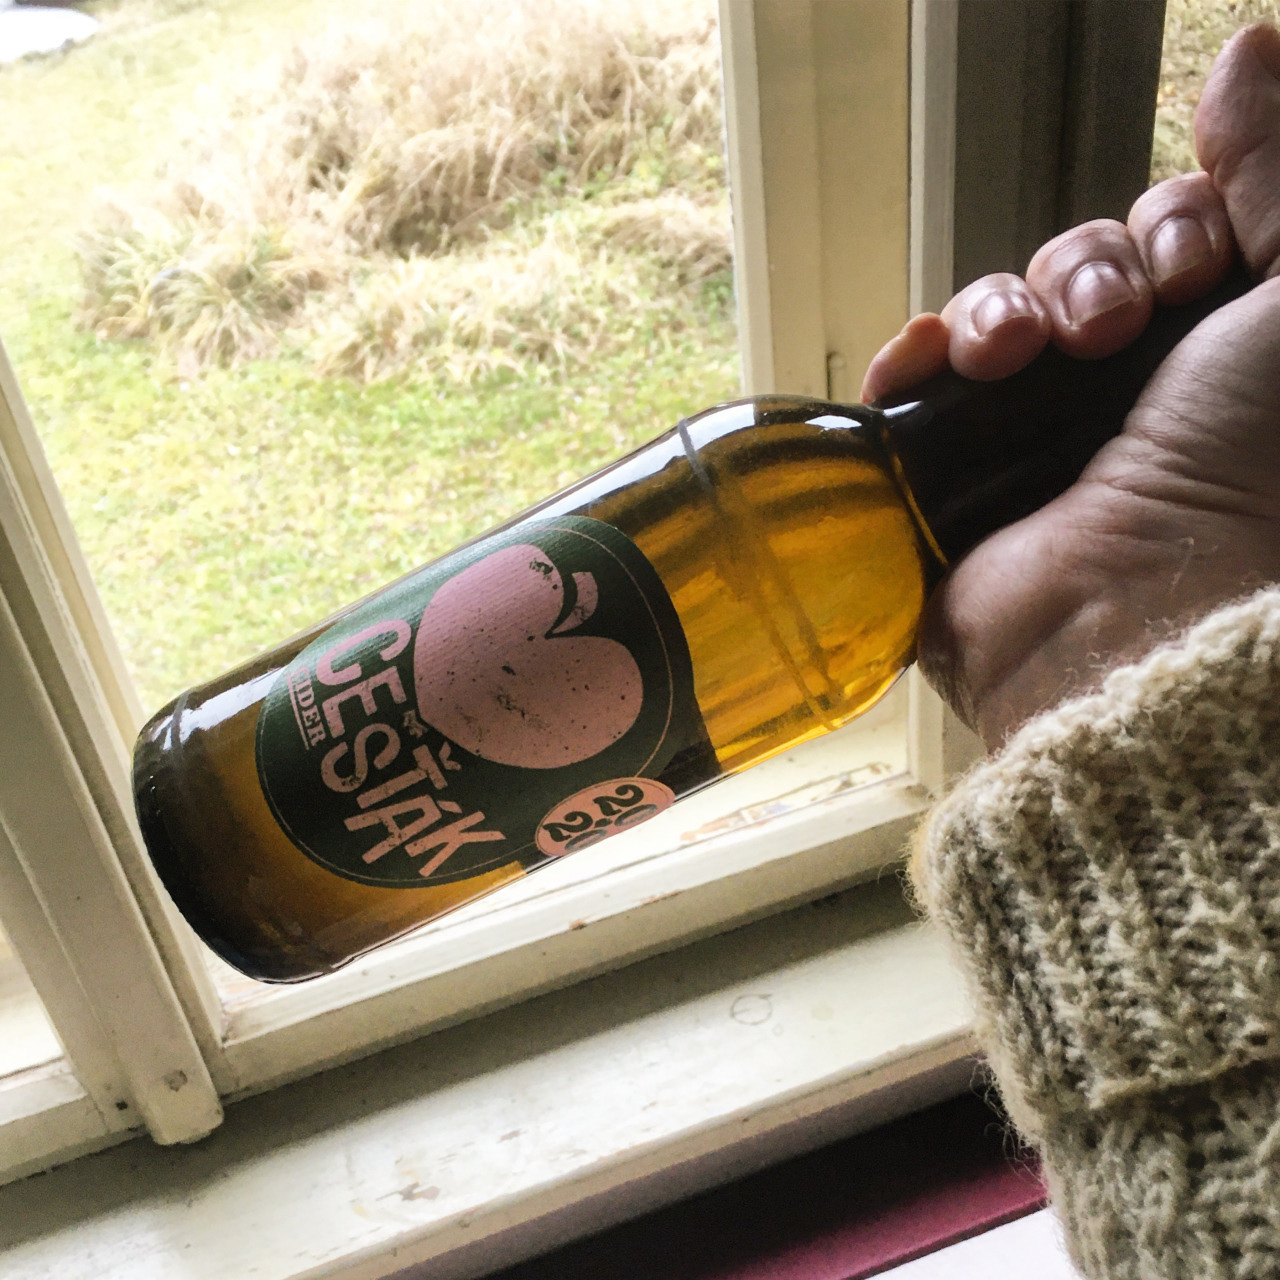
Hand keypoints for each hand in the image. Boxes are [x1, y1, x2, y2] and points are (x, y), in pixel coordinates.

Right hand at [863, 24, 1279, 749]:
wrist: (1137, 613)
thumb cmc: (1247, 469)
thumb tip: (1250, 46)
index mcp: (1210, 355)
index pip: (1166, 236)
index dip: (1175, 225)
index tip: (1196, 276)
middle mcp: (1121, 391)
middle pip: (1077, 264)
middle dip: (1090, 271)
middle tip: (1111, 330)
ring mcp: (1029, 434)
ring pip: (996, 311)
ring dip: (1004, 307)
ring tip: (1018, 357)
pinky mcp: (953, 473)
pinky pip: (917, 379)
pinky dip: (918, 353)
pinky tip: (935, 362)